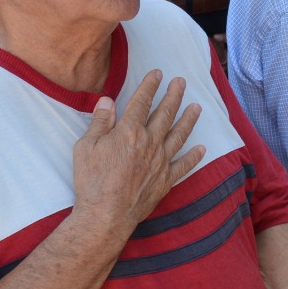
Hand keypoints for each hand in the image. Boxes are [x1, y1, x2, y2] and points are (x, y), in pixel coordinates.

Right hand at [71, 71, 204, 236]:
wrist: (106, 215)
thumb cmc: (92, 181)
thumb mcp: (86, 146)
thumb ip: (100, 122)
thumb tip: (107, 101)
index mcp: (129, 132)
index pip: (142, 101)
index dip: (150, 85)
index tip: (158, 73)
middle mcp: (149, 143)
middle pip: (165, 114)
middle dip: (174, 95)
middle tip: (181, 82)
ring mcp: (160, 162)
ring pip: (179, 135)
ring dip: (188, 119)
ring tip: (197, 107)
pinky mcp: (165, 180)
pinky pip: (183, 165)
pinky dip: (194, 156)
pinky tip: (202, 149)